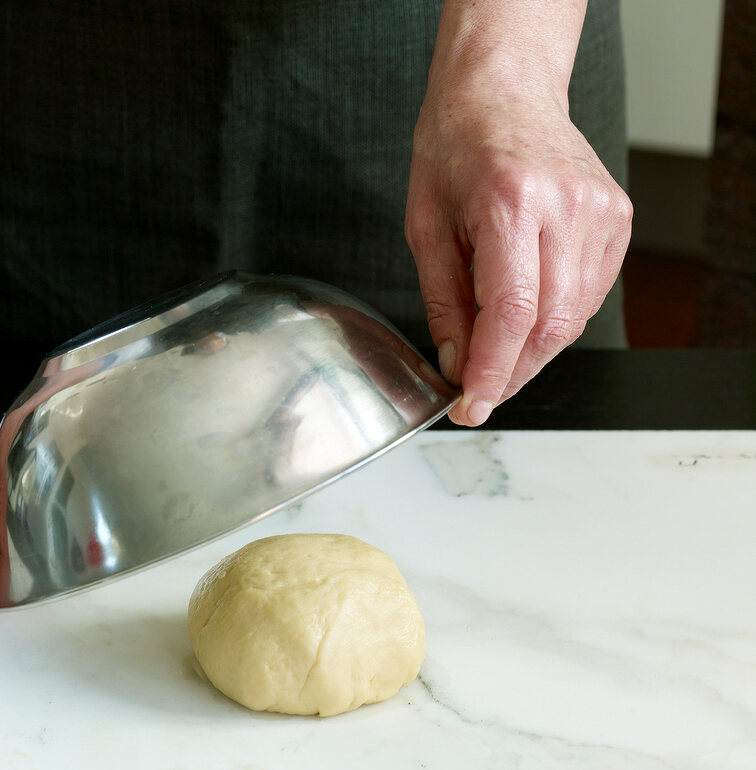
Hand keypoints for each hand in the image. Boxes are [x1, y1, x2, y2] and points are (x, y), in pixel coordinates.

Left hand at [405, 19, 631, 426]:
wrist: (503, 91)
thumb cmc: (455, 146)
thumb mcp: (425, 225)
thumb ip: (443, 301)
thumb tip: (456, 363)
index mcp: (510, 202)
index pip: (511, 312)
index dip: (492, 372)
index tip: (471, 405)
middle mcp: (565, 206)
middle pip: (550, 324)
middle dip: (512, 373)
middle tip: (478, 394)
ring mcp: (601, 212)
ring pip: (574, 317)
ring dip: (532, 351)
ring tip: (494, 353)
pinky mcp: (617, 218)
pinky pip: (588, 294)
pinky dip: (555, 321)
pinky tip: (525, 318)